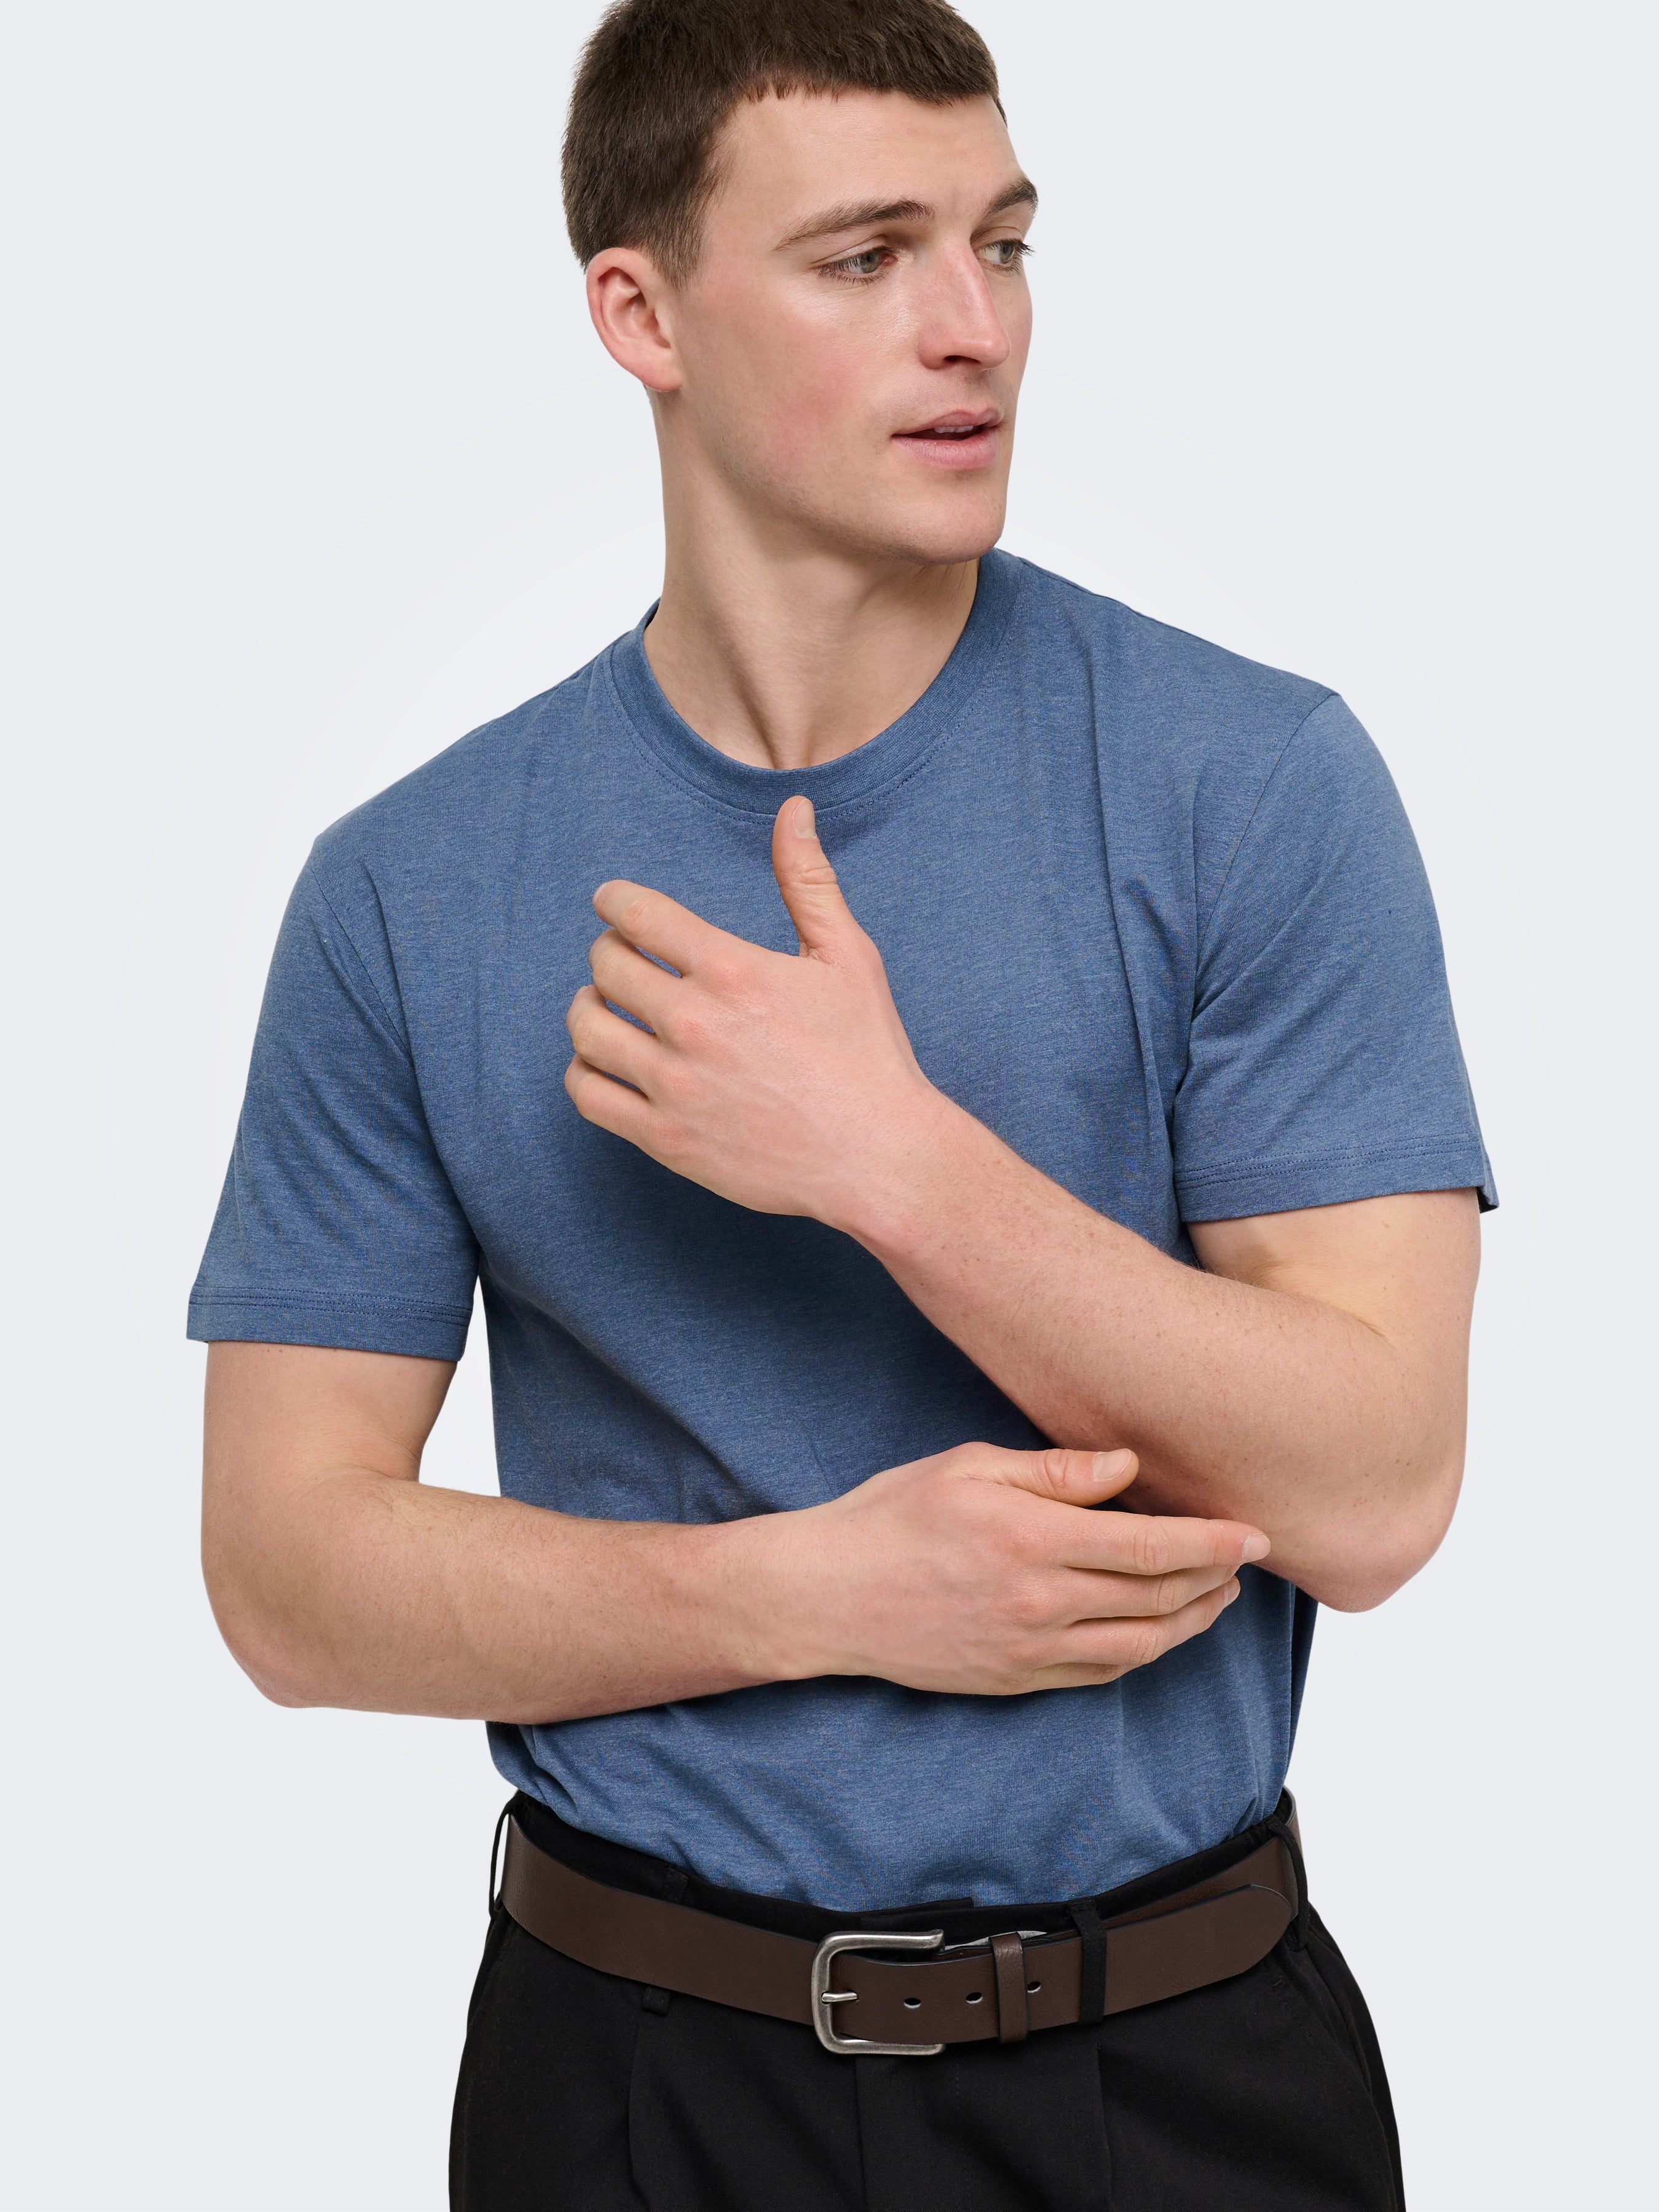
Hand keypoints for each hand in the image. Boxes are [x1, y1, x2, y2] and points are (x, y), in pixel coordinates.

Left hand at [564, 797, 941, 1227]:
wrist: (878, 1158)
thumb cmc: (868, 1054)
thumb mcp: (849, 956)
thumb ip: (808, 880)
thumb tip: (792, 807)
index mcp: (734, 971)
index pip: (637, 914)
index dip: (616, 900)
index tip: (614, 903)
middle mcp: (695, 1025)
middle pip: (605, 965)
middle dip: (610, 950)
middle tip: (625, 958)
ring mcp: (675, 1085)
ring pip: (585, 1027)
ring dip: (589, 1006)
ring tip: (609, 1006)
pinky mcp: (665, 1138)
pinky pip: (587, 1093)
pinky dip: (585, 1070)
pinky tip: (609, 1061)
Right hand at [730, 1443, 1268, 1694]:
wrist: (828, 1597)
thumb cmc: (893, 1517)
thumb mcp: (968, 1466)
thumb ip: (1054, 1471)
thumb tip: (1127, 1469)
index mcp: (1029, 1539)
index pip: (1150, 1547)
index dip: (1212, 1542)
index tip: (1252, 1532)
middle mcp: (1038, 1603)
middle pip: (1157, 1598)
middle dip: (1215, 1578)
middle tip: (1247, 1557)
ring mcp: (1029, 1650)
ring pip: (1140, 1644)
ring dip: (1191, 1621)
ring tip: (1218, 1595)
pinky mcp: (1017, 1681)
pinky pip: (1101, 1673)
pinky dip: (1145, 1652)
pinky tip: (1161, 1629)